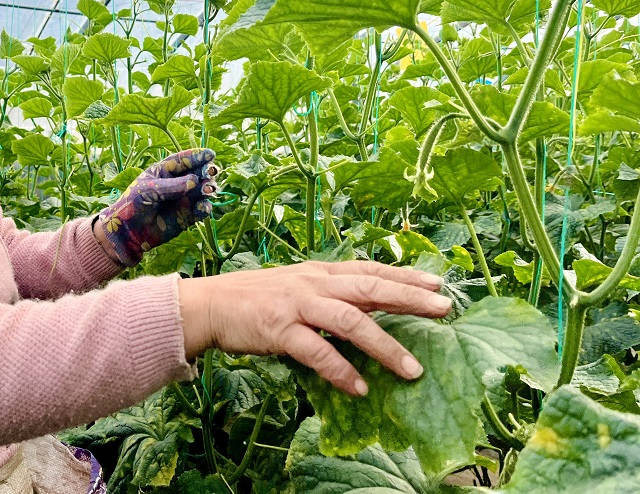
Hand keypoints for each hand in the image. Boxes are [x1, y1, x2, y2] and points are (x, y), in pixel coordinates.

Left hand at [96, 148, 217, 265]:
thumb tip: (194, 181)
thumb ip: (172, 186)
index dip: (197, 156)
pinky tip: (202, 207)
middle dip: (207, 171)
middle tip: (210, 172)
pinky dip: (205, 208)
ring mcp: (184, 199)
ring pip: (203, 190)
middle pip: (198, 173)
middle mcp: (178, 183)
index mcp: (165, 171)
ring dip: (209, 188)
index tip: (210, 154)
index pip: (184, 160)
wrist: (128, 231)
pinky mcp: (188, 216)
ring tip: (208, 190)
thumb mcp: (149, 190)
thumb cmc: (134, 204)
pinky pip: (202, 210)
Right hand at [177, 260, 451, 395]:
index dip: (404, 275)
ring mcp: (297, 305)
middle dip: (409, 298)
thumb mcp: (297, 288)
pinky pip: (316, 351)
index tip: (438, 283)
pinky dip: (340, 369)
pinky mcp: (279, 329)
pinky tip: (359, 387)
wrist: (210, 304)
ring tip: (412, 369)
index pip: (369, 269)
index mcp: (320, 272)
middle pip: (369, 287)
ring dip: (384, 345)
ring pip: (349, 321)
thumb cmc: (256, 299)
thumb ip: (329, 296)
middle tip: (445, 310)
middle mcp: (313, 283)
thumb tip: (368, 311)